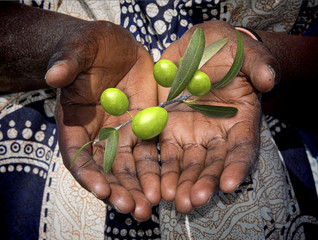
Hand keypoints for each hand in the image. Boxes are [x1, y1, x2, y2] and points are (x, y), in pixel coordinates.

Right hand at [45, 21, 159, 220]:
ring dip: (138, 187)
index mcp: (76, 122)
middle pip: (106, 169)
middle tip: (133, 208)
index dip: (87, 173)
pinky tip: (165, 185)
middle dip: (118, 190)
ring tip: (150, 206)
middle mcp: (98, 134)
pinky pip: (150, 151)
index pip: (78, 154)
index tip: (101, 189)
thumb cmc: (91, 47)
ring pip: (129, 166)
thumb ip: (67, 63)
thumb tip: (53, 74)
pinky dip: (156, 169)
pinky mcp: (144, 126)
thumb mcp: (78, 48)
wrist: (116, 46)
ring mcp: (123, 132)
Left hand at [158, 20, 278, 212]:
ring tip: (174, 200)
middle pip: (212, 163)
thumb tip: (269, 80)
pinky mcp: (168, 130)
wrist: (196, 48)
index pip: (242, 148)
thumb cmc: (225, 49)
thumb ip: (258, 65)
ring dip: (181, 183)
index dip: (237, 166)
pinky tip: (156, 185)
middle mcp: (217, 134)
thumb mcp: (244, 52)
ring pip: (187, 164)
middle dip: (203, 182)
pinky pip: (164, 152)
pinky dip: (161, 169)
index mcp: (240, 120)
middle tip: (192, 201)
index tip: (229, 184)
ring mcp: (192, 134)